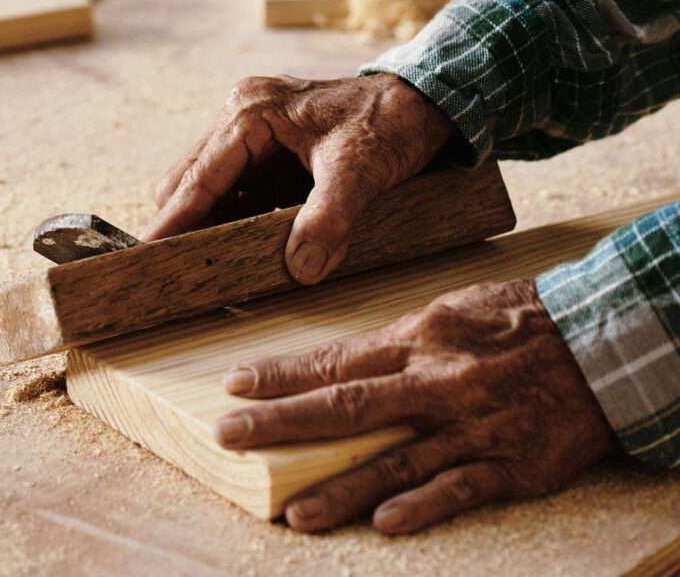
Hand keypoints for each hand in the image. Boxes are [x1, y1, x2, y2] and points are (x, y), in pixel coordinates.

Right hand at [144, 73, 457, 282]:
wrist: (425, 98)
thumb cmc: (391, 122)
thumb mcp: (361, 172)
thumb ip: (329, 218)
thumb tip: (299, 266)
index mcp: (251, 112)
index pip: (199, 178)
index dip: (174, 220)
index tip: (149, 254)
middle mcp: (241, 112)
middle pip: (189, 179)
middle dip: (186, 223)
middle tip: (186, 268)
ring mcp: (250, 126)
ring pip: (207, 183)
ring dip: (212, 220)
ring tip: (215, 259)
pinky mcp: (265, 141)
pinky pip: (234, 184)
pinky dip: (235, 213)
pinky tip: (248, 238)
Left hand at [214, 279, 614, 533]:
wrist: (607, 338)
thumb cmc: (518, 322)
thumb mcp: (447, 314)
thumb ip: (393, 346)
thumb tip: (333, 368)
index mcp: (418, 339)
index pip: (335, 360)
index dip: (281, 375)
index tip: (232, 386)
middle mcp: (440, 380)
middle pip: (348, 406)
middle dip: (283, 423)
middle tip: (229, 436)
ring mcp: (477, 424)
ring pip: (398, 459)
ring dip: (343, 487)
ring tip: (295, 511)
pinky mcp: (516, 462)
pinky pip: (463, 486)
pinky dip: (424, 504)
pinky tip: (386, 521)